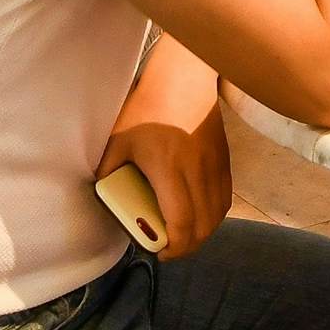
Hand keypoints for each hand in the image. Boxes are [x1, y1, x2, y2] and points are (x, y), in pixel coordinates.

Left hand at [96, 110, 228, 258]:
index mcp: (169, 170)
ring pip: (218, 214)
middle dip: (188, 246)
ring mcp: (215, 166)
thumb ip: (109, 170)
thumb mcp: (119, 139)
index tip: (160, 252)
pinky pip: (225, 197)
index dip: (174, 246)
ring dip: (204, 232)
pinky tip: (201, 213)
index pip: (181, 222)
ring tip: (186, 235)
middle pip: (204, 225)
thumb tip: (105, 194)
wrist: (184, 77)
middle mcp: (197, 172)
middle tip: (170, 248)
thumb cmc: (147, 106)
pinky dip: (215, 214)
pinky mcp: (225, 159)